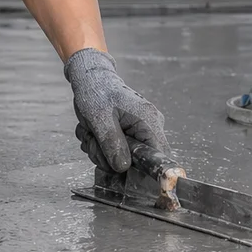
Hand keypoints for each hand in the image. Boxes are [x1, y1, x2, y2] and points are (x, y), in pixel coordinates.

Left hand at [64, 48, 171, 173]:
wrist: (92, 80)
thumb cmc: (97, 93)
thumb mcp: (99, 119)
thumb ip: (112, 144)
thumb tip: (123, 167)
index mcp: (148, 121)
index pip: (160, 156)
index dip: (145, 170)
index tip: (124, 171)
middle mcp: (150, 127)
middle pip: (139, 161)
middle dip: (111, 158)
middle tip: (94, 143)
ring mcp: (141, 131)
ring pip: (124, 159)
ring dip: (102, 152)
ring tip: (91, 134)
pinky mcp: (131, 134)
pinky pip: (118, 152)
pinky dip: (102, 148)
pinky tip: (94, 134)